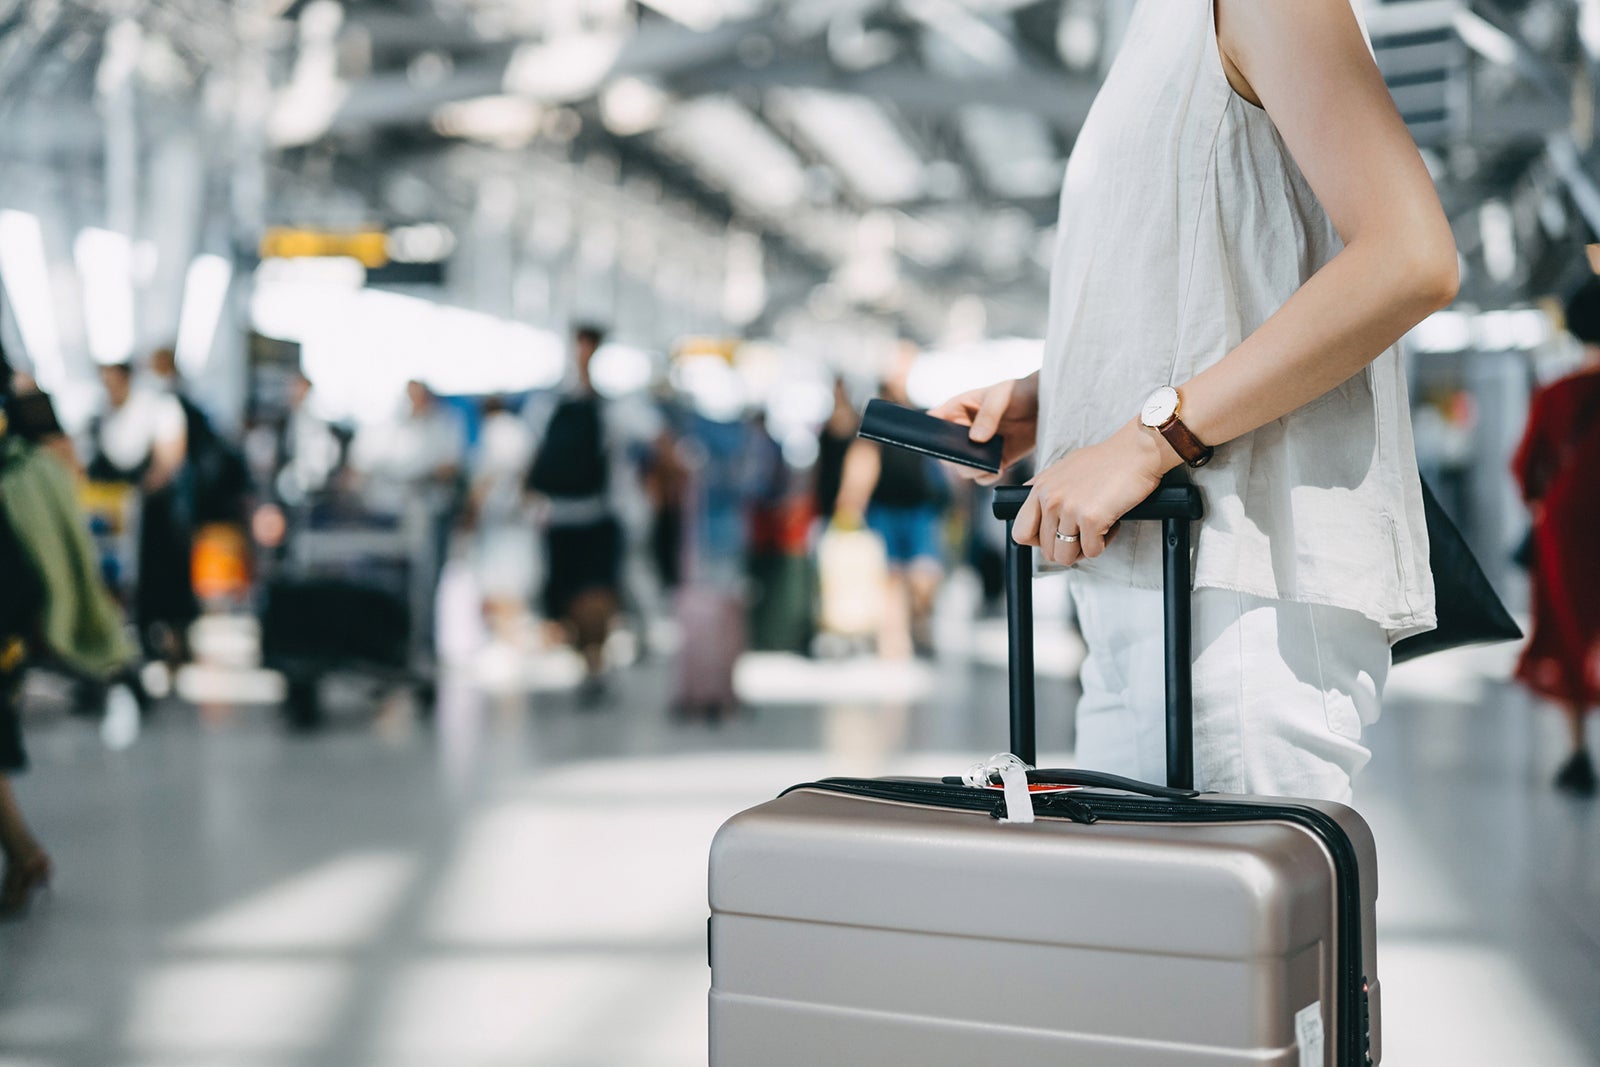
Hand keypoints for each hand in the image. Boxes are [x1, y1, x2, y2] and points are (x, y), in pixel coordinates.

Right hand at [927, 373, 1039, 485]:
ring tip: (987, 465)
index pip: (933, 422)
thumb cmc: (1018, 392)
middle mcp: (963, 431)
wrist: (1044, 405)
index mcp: (957, 409)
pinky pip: (983, 476)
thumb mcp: (1001, 396)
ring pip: (963, 468)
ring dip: (971, 469)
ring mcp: (978, 448)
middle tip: (968, 458)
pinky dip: (988, 476)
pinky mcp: (995, 460)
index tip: (936, 441)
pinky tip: (999, 468)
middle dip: (954, 458)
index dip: (929, 433)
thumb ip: (988, 415)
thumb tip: (976, 439)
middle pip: (945, 453)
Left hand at [1013, 420, 1174, 565]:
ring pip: (1066, 556)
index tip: (1055, 537)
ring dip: (1084, 549)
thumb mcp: (1064, 467)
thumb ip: (1044, 485)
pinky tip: (1110, 524)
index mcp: (1040, 488)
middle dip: (1067, 548)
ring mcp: (1069, 509)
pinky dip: (1104, 543)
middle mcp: (1050, 499)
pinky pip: (1092, 551)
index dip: (1038, 542)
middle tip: (1084, 534)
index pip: (1020, 532)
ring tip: (1097, 530)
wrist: (1136, 451)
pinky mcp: (1091, 518)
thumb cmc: (1107, 459)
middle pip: (1046, 550)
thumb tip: (1026, 493)